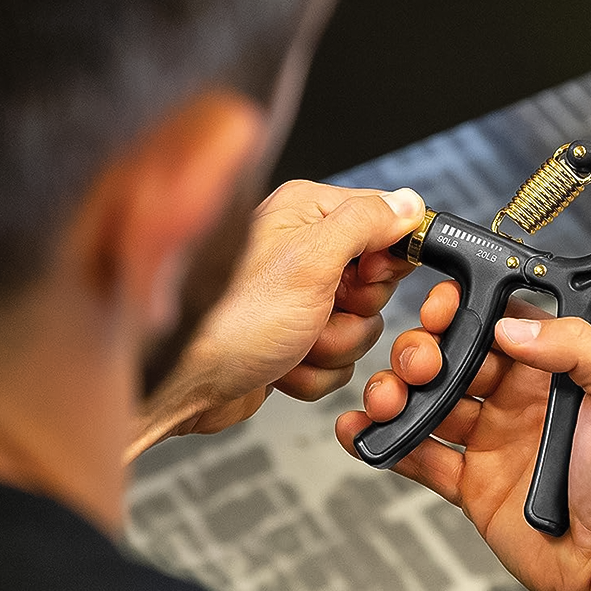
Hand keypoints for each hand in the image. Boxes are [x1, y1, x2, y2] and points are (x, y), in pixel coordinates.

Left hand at [127, 180, 424, 461]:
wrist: (181, 387)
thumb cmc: (227, 321)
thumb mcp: (309, 261)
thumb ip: (365, 224)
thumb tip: (409, 204)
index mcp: (306, 214)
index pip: (384, 220)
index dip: (383, 259)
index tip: (360, 278)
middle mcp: (304, 250)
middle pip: (377, 281)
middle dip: (352, 313)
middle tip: (317, 311)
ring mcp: (300, 298)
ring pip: (360, 328)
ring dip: (331, 347)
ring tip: (290, 343)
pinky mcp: (295, 338)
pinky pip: (337, 359)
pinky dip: (314, 371)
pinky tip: (280, 365)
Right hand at [336, 281, 590, 590]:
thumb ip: (576, 343)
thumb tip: (510, 324)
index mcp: (547, 368)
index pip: (492, 320)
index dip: (460, 310)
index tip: (440, 309)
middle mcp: (512, 397)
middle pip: (449, 358)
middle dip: (420, 353)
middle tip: (418, 367)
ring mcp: (488, 439)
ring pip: (426, 403)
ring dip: (396, 395)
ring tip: (386, 401)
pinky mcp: (470, 482)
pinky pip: (419, 455)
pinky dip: (386, 444)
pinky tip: (364, 433)